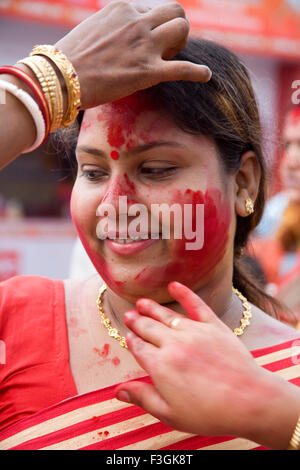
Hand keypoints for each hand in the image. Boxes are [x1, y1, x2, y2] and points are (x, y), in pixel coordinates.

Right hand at [54, 1, 210, 108]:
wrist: (60, 78)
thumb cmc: (70, 58)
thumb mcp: (93, 29)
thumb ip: (113, 27)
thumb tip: (120, 35)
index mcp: (123, 8)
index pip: (154, 8)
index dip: (156, 25)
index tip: (149, 41)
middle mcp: (137, 22)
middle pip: (176, 11)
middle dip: (177, 27)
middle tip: (168, 46)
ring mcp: (144, 46)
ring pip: (182, 29)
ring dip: (183, 44)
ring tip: (174, 58)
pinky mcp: (148, 72)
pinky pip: (183, 69)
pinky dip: (198, 72)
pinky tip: (206, 75)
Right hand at [115, 282, 299, 448]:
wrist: (248, 400)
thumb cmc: (209, 412)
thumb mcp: (170, 413)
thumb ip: (143, 398)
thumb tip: (118, 391)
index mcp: (160, 365)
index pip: (139, 347)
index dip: (131, 340)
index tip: (128, 336)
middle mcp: (173, 344)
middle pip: (148, 328)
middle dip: (136, 321)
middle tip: (129, 315)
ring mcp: (194, 332)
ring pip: (167, 315)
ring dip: (151, 308)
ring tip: (142, 302)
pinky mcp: (213, 326)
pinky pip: (196, 305)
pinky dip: (184, 293)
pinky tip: (174, 285)